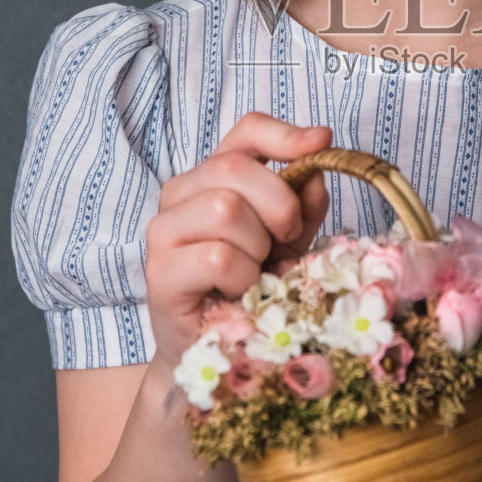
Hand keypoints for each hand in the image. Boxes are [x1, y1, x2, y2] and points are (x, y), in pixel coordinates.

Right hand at [143, 113, 332, 369]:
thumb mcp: (289, 239)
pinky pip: (218, 256)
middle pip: (235, 168)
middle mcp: (180, 193)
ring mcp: (163, 231)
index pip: (246, 131)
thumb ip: (303, 204)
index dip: (285, 133)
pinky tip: (240, 292)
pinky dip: (243, 277)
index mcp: (212, 176)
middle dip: (279, 205)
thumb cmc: (253, 288)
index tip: (321, 142)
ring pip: (225, 209)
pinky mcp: (160, 272)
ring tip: (256, 272)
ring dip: (257, 247)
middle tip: (284, 241)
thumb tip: (315, 173)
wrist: (220, 350)